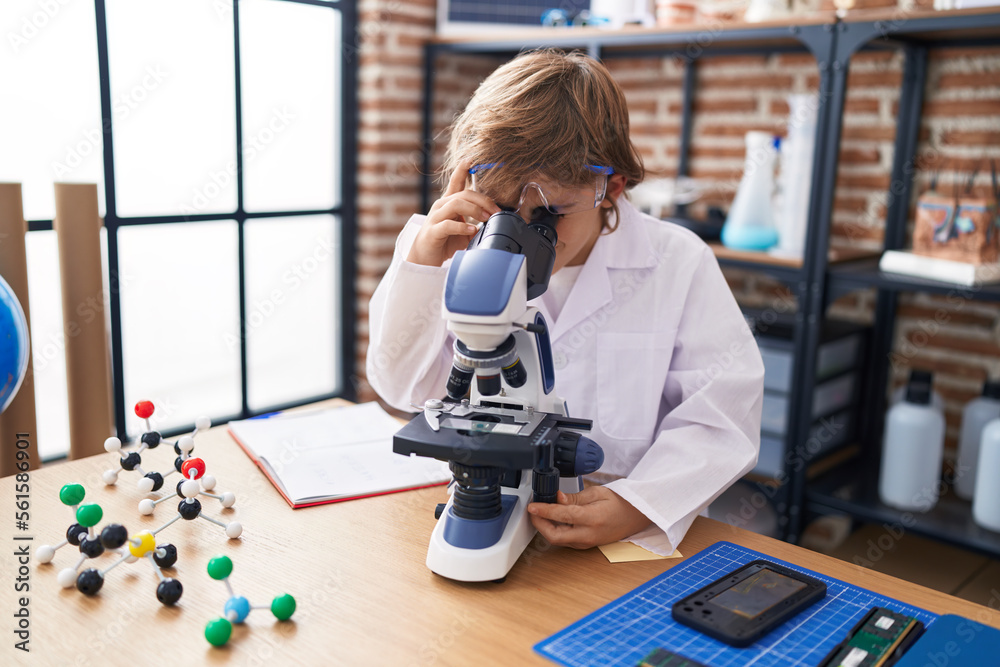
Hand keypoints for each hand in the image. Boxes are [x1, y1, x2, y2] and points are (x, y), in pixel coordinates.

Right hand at [406, 163, 500, 266]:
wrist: (425, 258)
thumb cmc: (445, 241)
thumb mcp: (463, 228)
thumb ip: (476, 221)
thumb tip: (494, 219)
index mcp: (449, 202)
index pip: (456, 181)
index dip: (462, 169)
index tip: (471, 159)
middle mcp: (441, 206)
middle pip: (464, 194)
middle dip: (483, 200)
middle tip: (496, 211)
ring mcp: (436, 217)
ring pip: (456, 204)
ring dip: (474, 210)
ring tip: (486, 218)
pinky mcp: (433, 231)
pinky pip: (448, 225)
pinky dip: (462, 226)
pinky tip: (472, 230)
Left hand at [527, 486, 651, 549]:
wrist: (637, 516)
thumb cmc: (621, 502)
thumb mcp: (597, 493)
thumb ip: (574, 497)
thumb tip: (557, 498)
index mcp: (593, 518)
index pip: (561, 516)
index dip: (543, 511)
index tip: (533, 506)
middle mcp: (589, 534)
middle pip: (555, 536)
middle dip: (539, 524)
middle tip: (534, 511)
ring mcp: (588, 542)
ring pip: (558, 540)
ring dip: (546, 528)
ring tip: (542, 512)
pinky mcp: (586, 545)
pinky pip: (566, 540)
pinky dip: (556, 531)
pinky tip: (553, 520)